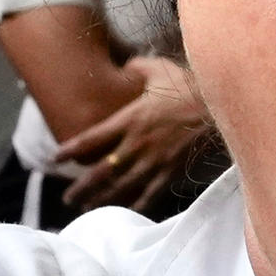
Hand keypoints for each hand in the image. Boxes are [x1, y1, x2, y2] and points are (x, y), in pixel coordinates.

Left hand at [68, 56, 216, 207]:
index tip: (55, 159)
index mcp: (129, 120)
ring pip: (120, 187)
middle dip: (81, 187)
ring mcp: (153, 161)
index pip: (91, 139)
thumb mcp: (160, 70)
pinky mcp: (171, 172)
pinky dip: (136, 204)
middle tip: (67, 198)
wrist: (221, 106)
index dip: (70, 151)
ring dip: (101, 199)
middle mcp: (136, 144)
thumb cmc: (190, 86)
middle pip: (100, 172)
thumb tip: (127, 63)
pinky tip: (126, 211)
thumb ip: (138, 67)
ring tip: (87, 208)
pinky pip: (149, 194)